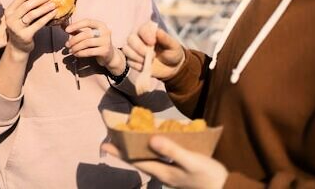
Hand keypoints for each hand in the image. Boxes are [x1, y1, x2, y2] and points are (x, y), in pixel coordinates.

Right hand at [4, 0, 56, 53]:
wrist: (18, 47)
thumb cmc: (21, 28)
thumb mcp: (19, 17)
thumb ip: (25, 7)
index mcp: (9, 11)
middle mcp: (10, 19)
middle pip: (26, 5)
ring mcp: (17, 28)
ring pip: (32, 14)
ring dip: (44, 8)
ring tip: (53, 4)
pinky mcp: (25, 35)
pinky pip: (38, 24)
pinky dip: (47, 18)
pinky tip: (53, 13)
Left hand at [64, 19, 124, 74]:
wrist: (109, 55)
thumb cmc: (96, 43)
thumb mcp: (89, 35)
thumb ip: (78, 30)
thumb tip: (64, 27)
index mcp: (100, 25)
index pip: (87, 21)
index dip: (76, 25)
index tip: (66, 30)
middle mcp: (105, 31)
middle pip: (86, 34)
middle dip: (74, 39)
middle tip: (67, 44)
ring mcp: (106, 41)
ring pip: (87, 43)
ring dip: (76, 47)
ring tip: (71, 50)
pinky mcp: (105, 51)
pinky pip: (89, 52)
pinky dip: (80, 53)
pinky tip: (76, 54)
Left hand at [101, 136, 227, 188]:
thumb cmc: (209, 176)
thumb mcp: (191, 161)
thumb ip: (172, 150)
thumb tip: (151, 139)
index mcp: (162, 172)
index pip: (135, 161)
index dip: (120, 152)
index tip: (105, 144)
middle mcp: (163, 174)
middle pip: (138, 160)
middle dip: (124, 150)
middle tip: (112, 138)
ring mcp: (170, 174)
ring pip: (147, 160)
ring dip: (136, 149)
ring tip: (127, 139)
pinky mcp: (178, 172)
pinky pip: (158, 159)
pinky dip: (151, 150)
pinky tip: (153, 143)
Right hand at [122, 21, 184, 80]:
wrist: (171, 68)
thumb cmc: (173, 53)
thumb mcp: (173, 45)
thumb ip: (165, 38)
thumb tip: (157, 31)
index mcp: (149, 32)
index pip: (142, 29)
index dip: (145, 35)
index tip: (153, 42)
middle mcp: (139, 38)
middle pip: (130, 39)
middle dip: (139, 48)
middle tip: (152, 55)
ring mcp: (134, 50)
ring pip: (126, 50)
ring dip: (137, 57)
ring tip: (148, 61)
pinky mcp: (132, 60)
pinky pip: (128, 61)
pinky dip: (137, 65)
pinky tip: (145, 66)